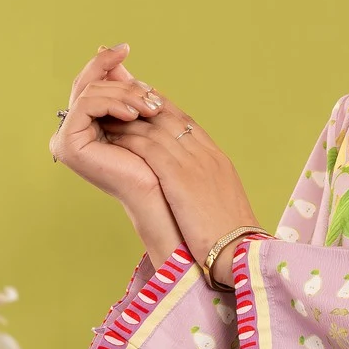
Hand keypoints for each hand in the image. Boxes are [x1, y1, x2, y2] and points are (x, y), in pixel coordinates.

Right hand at [51, 43, 167, 206]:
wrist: (159, 192)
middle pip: (88, 86)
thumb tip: (116, 53)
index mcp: (84, 126)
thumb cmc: (153, 159)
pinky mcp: (67, 145)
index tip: (125, 48)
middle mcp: (70, 133)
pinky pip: (86, 105)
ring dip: (124, 94)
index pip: (90, 85)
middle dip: (123, 83)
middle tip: (151, 95)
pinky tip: (134, 113)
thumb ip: (124, 86)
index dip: (104, 63)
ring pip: (90, 92)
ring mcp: (65, 140)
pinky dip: (112, 102)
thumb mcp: (138, 112)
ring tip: (150, 107)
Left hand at [99, 91, 259, 276]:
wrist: (241, 252)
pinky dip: (129, 139)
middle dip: (141, 104)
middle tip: (117, 96)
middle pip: (169, 117)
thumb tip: (188, 187)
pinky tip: (111, 137)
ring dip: (128, 120)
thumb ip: (204, 186)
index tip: (143, 103)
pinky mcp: (180, 177)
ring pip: (155, 128)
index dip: (162, 109)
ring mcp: (195, 163)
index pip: (187, 122)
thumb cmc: (232, 239)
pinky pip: (149, 148)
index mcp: (217, 160)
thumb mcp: (221, 203)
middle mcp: (206, 155)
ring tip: (107, 116)